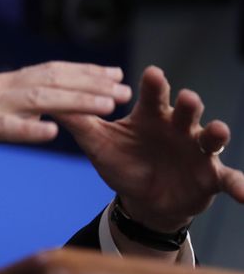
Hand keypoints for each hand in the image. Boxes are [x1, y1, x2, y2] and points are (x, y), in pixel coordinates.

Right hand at [0, 61, 132, 179]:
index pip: (45, 74)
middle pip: (48, 80)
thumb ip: (3, 116)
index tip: (112, 76)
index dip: (81, 74)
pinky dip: (27, 129)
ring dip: (73, 100)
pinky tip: (52, 133)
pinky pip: (0, 128)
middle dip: (89, 82)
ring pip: (34, 98)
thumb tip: (35, 118)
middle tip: (124, 87)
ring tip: (105, 105)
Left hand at [57, 66, 243, 232]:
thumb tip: (48, 102)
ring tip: (216, 131)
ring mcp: (197, 150)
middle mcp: (178, 127)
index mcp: (152, 116)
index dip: (156, 84)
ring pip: (210, 137)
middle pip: (185, 110)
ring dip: (215, 133)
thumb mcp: (98, 145)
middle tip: (187, 98)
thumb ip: (80, 124)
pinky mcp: (211, 176)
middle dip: (188, 104)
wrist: (144, 199)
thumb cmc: (122, 163)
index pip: (154, 95)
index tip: (153, 74)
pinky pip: (229, 179)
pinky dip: (240, 186)